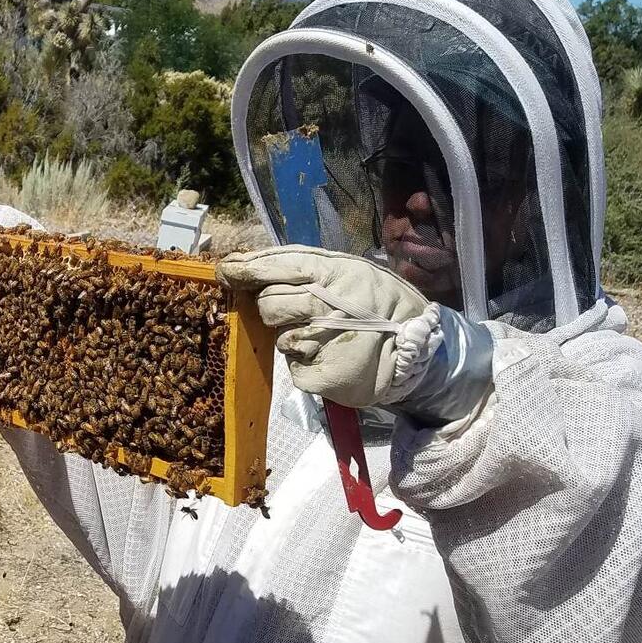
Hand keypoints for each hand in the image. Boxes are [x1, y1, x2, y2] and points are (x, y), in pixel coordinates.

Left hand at [217, 246, 427, 407]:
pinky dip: (304, 366)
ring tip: (323, 337)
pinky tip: (329, 359)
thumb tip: (241, 267)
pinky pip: (293, 369)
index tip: (226, 271)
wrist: (415, 351)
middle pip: (271, 303)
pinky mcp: (328, 376)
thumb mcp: (346, 273)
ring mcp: (332, 342)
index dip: (250, 269)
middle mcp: (335, 304)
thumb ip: (301, 269)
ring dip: (292, 338)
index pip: (283, 265)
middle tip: (300, 314)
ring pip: (280, 337)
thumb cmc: (372, 307)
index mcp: (339, 272)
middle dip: (273, 309)